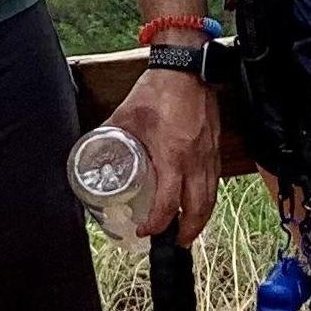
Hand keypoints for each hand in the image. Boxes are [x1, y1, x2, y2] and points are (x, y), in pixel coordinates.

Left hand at [104, 64, 222, 247]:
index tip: (146, 230)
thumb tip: (94, 155)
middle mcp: (196, 160)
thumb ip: (111, 138)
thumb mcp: (125, 117)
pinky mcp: (215, 148)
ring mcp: (209, 155)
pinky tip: (197, 201)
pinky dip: (208, 198)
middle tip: (173, 243)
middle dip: (187, 231)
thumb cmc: (157, 90)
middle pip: (199, 208)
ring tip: (187, 230)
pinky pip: (216, 182)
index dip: (157, 223)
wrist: (186, 68)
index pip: (169, 202)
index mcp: (173, 155)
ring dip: (201, 218)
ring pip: (212, 197)